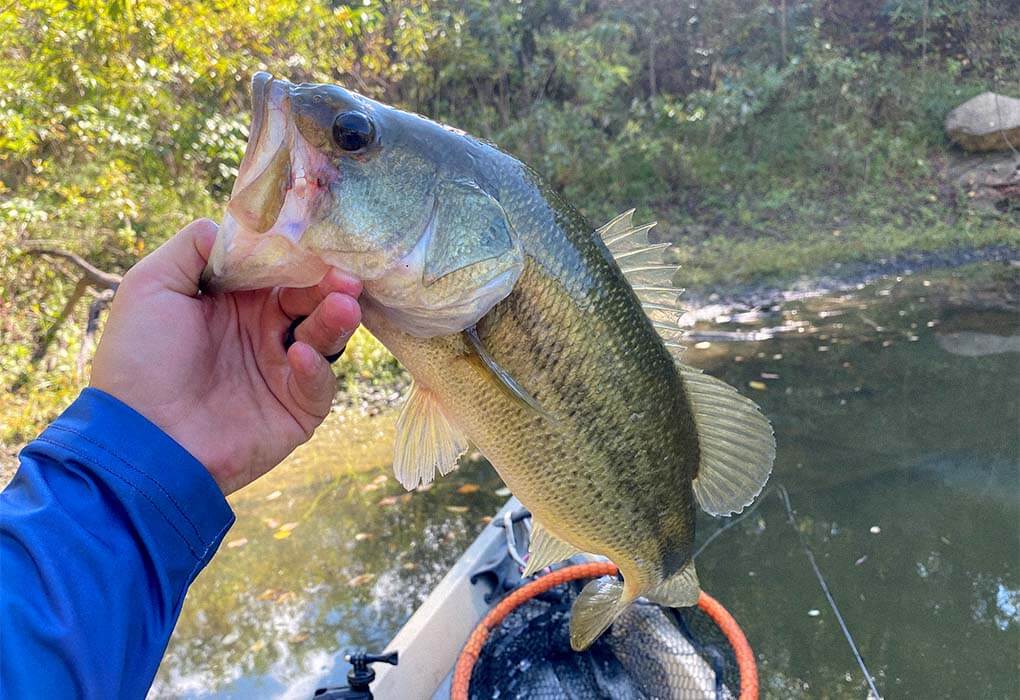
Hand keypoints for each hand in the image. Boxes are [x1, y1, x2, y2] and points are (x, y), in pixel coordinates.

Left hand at [91, 219, 361, 494]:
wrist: (142, 441)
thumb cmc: (139, 362)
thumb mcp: (150, 287)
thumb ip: (192, 247)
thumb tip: (234, 227)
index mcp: (233, 304)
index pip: (280, 271)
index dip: (300, 258)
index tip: (319, 244)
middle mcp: (261, 334)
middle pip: (309, 300)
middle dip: (329, 285)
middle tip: (346, 277)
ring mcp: (281, 372)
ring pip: (324, 337)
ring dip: (336, 319)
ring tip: (344, 305)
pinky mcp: (296, 410)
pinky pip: (319, 384)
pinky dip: (315, 367)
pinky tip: (298, 353)